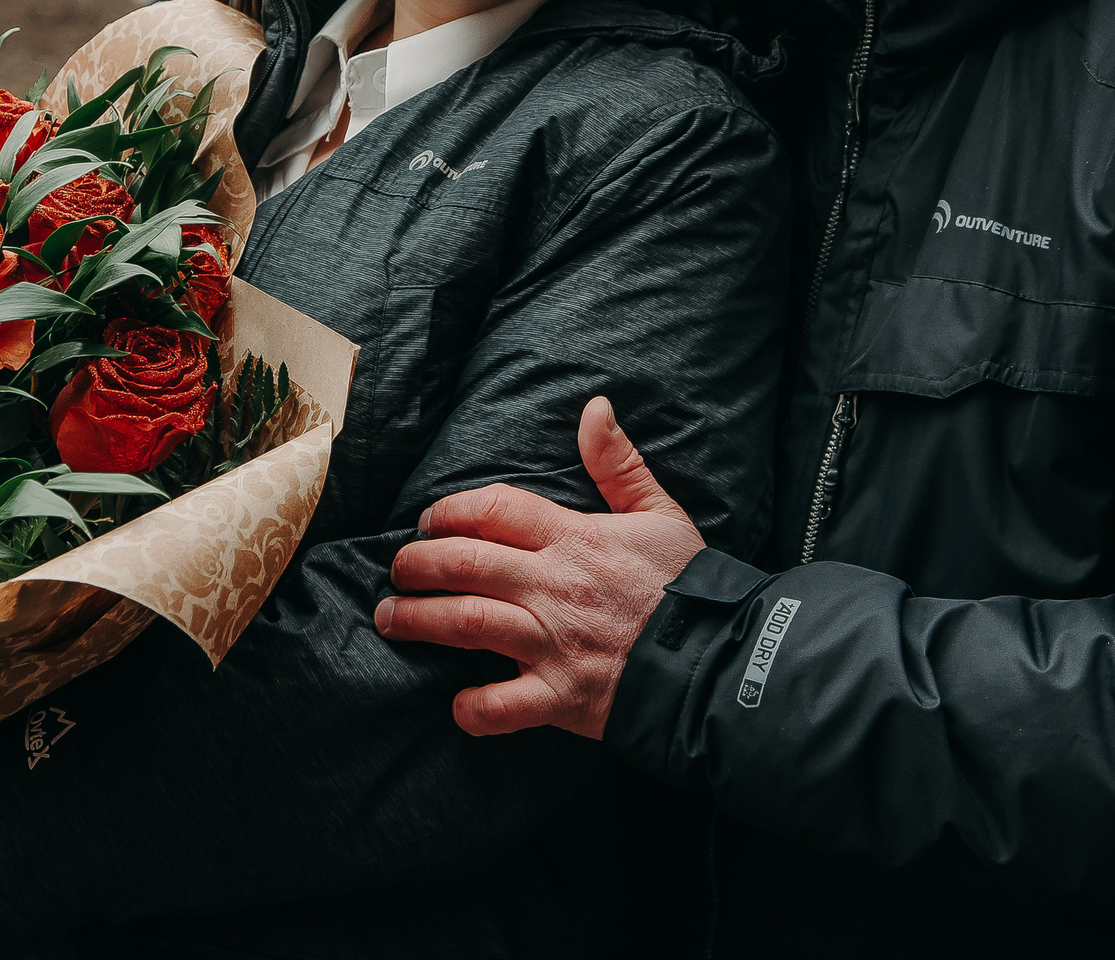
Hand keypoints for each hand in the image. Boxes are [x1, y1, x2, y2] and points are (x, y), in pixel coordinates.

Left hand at [376, 396, 704, 738]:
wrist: (723, 661)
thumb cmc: (691, 588)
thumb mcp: (660, 515)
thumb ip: (619, 464)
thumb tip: (595, 408)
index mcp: (575, 538)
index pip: (494, 509)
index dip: (450, 511)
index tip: (429, 521)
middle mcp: (554, 587)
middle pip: (465, 562)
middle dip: (418, 563)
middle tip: (398, 570)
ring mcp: (554, 643)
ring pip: (466, 623)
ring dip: (419, 620)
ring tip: (391, 618)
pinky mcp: (561, 697)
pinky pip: (503, 706)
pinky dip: (473, 708)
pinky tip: (455, 704)